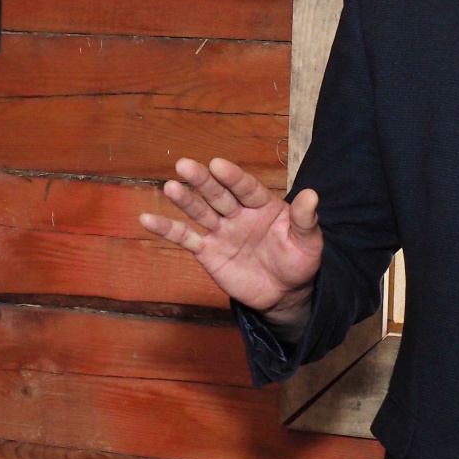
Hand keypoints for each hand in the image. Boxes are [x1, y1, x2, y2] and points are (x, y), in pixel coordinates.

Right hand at [139, 157, 323, 328]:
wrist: (285, 293)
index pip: (246, 188)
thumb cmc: (298, 261)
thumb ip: (305, 219)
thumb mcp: (308, 241)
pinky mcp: (208, 251)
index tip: (218, 165)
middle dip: (203, 181)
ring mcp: (221, 231)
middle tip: (185, 165)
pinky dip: (166, 229)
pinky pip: (185, 238)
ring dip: (184, 200)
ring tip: (169, 187)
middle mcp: (238, 213)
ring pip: (200, 211)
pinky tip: (146, 219)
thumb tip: (312, 195)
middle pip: (218, 194)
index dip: (233, 177)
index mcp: (262, 205)